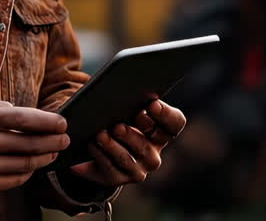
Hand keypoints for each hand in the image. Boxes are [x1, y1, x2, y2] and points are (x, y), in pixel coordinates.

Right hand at [0, 99, 69, 197]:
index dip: (47, 121)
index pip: (22, 118)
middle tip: (64, 140)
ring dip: (43, 158)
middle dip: (52, 142)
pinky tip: (32, 167)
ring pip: (24, 164)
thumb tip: (23, 112)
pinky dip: (27, 174)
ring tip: (52, 153)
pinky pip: (13, 181)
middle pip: (28, 143)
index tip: (62, 123)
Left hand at [68, 99, 186, 186]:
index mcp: (162, 133)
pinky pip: (109, 170)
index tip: (152, 104)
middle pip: (145, 146)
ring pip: (126, 160)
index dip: (165, 115)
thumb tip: (119, 88)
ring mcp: (138, 169)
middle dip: (130, 136)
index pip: (174, 123)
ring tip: (100, 136)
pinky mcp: (119, 178)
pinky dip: (99, 157)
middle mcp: (153, 154)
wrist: (105, 149)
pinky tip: (91, 147)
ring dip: (112, 148)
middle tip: (117, 126)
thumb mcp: (127, 110)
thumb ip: (129, 101)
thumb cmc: (120, 119)